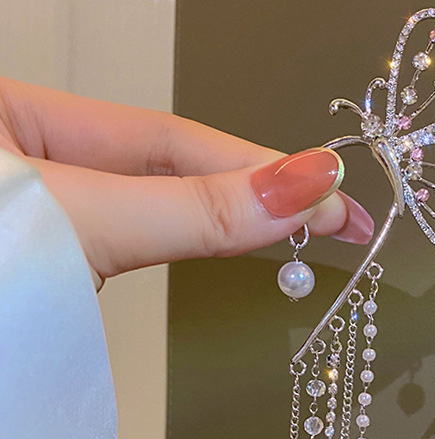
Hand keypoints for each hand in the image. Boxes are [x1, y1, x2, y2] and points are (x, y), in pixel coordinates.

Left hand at [0, 77, 373, 283]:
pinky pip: (118, 249)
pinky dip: (170, 252)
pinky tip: (218, 245)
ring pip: (145, 210)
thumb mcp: (74, 224)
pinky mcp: (38, 264)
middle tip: (337, 224)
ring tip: (295, 234)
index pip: (169, 138)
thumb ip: (190, 211)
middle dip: (252, 195)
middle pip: (164, 170)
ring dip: (218, 223)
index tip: (334, 197)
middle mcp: (26, 156)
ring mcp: (34, 213)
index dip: (260, 167)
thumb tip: (300, 189)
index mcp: (15, 115)